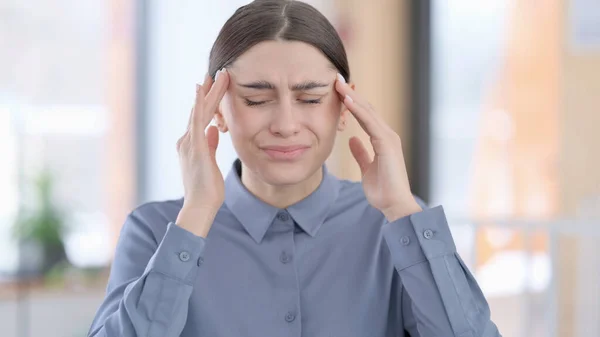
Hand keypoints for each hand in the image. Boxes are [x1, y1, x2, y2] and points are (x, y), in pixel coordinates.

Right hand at [176, 69, 229, 212]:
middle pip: (201, 109)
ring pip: (201, 110)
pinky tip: (201, 88)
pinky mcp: (195, 146)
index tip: (217, 84)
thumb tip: (214, 129)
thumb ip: (210, 144)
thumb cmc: (207, 189)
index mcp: (192, 144)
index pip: (202, 116)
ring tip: (219, 74)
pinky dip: (199, 103)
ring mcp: (189, 142)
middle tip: (220, 72)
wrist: (200, 205)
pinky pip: (197, 120)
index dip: (210, 100)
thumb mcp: (210, 162)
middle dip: (210, 90)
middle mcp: (187, 140)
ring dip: (209, 91)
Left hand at [335, 74, 421, 220]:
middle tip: (335, 79)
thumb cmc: (383, 190)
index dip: (352, 103)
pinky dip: (358, 111)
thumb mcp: (367, 168)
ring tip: (338, 84)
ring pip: (368, 111)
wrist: (395, 204)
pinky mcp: (387, 143)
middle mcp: (387, 135)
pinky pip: (370, 122)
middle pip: (367, 108)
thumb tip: (352, 140)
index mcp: (382, 140)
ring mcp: (388, 138)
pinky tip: (347, 101)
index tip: (338, 91)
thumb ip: (361, 153)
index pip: (365, 116)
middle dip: (351, 94)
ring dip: (352, 97)